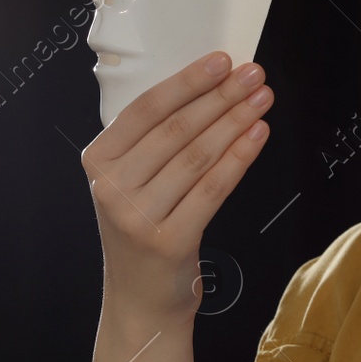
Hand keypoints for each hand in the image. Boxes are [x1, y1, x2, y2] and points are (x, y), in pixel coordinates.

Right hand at [80, 51, 273, 321]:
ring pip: (197, 156)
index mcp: (97, 161)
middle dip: (221, 96)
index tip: (221, 60)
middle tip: (253, 75)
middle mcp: (111, 187)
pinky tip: (258, 136)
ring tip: (262, 100)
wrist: (140, 301)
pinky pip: (212, 188)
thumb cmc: (145, 229)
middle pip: (176, 129)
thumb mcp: (132, 182)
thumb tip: (209, 89)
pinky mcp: (169, 240)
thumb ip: (155, 142)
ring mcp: (137, 216)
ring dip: (235, 122)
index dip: (187, 82)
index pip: (145, 109)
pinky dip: (239, 158)